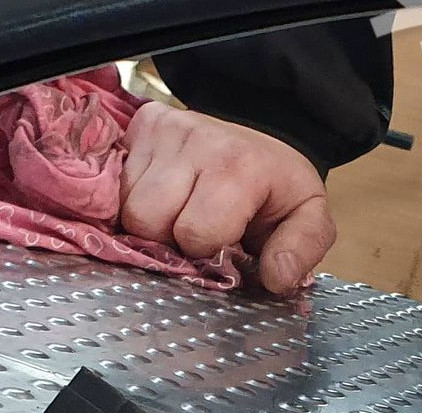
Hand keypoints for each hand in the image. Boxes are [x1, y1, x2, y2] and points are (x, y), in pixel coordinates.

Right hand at [120, 102, 334, 293]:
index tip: (223, 241)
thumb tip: (277, 279)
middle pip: (147, 221)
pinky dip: (132, 197)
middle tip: (195, 227)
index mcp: (239, 166)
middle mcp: (196, 138)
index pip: (194, 233)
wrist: (259, 142)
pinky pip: (114, 182)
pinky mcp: (141, 124)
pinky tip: (161, 195)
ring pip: (126, 205)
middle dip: (169, 238)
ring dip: (150, 219)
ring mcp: (164, 128)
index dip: (205, 250)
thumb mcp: (307, 217)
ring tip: (180, 209)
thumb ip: (301, 250)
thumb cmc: (277, 188)